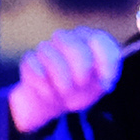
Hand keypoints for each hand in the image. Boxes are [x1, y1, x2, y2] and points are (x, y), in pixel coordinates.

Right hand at [8, 24, 125, 132]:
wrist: (55, 100)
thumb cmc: (82, 87)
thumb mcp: (100, 84)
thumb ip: (107, 75)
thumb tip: (108, 73)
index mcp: (88, 40)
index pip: (99, 39)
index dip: (105, 61)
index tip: (107, 81)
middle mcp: (67, 39)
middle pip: (74, 44)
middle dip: (80, 67)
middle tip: (82, 83)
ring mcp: (47, 48)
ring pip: (49, 51)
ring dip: (60, 77)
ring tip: (65, 92)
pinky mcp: (30, 60)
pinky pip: (33, 66)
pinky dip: (43, 83)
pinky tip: (50, 94)